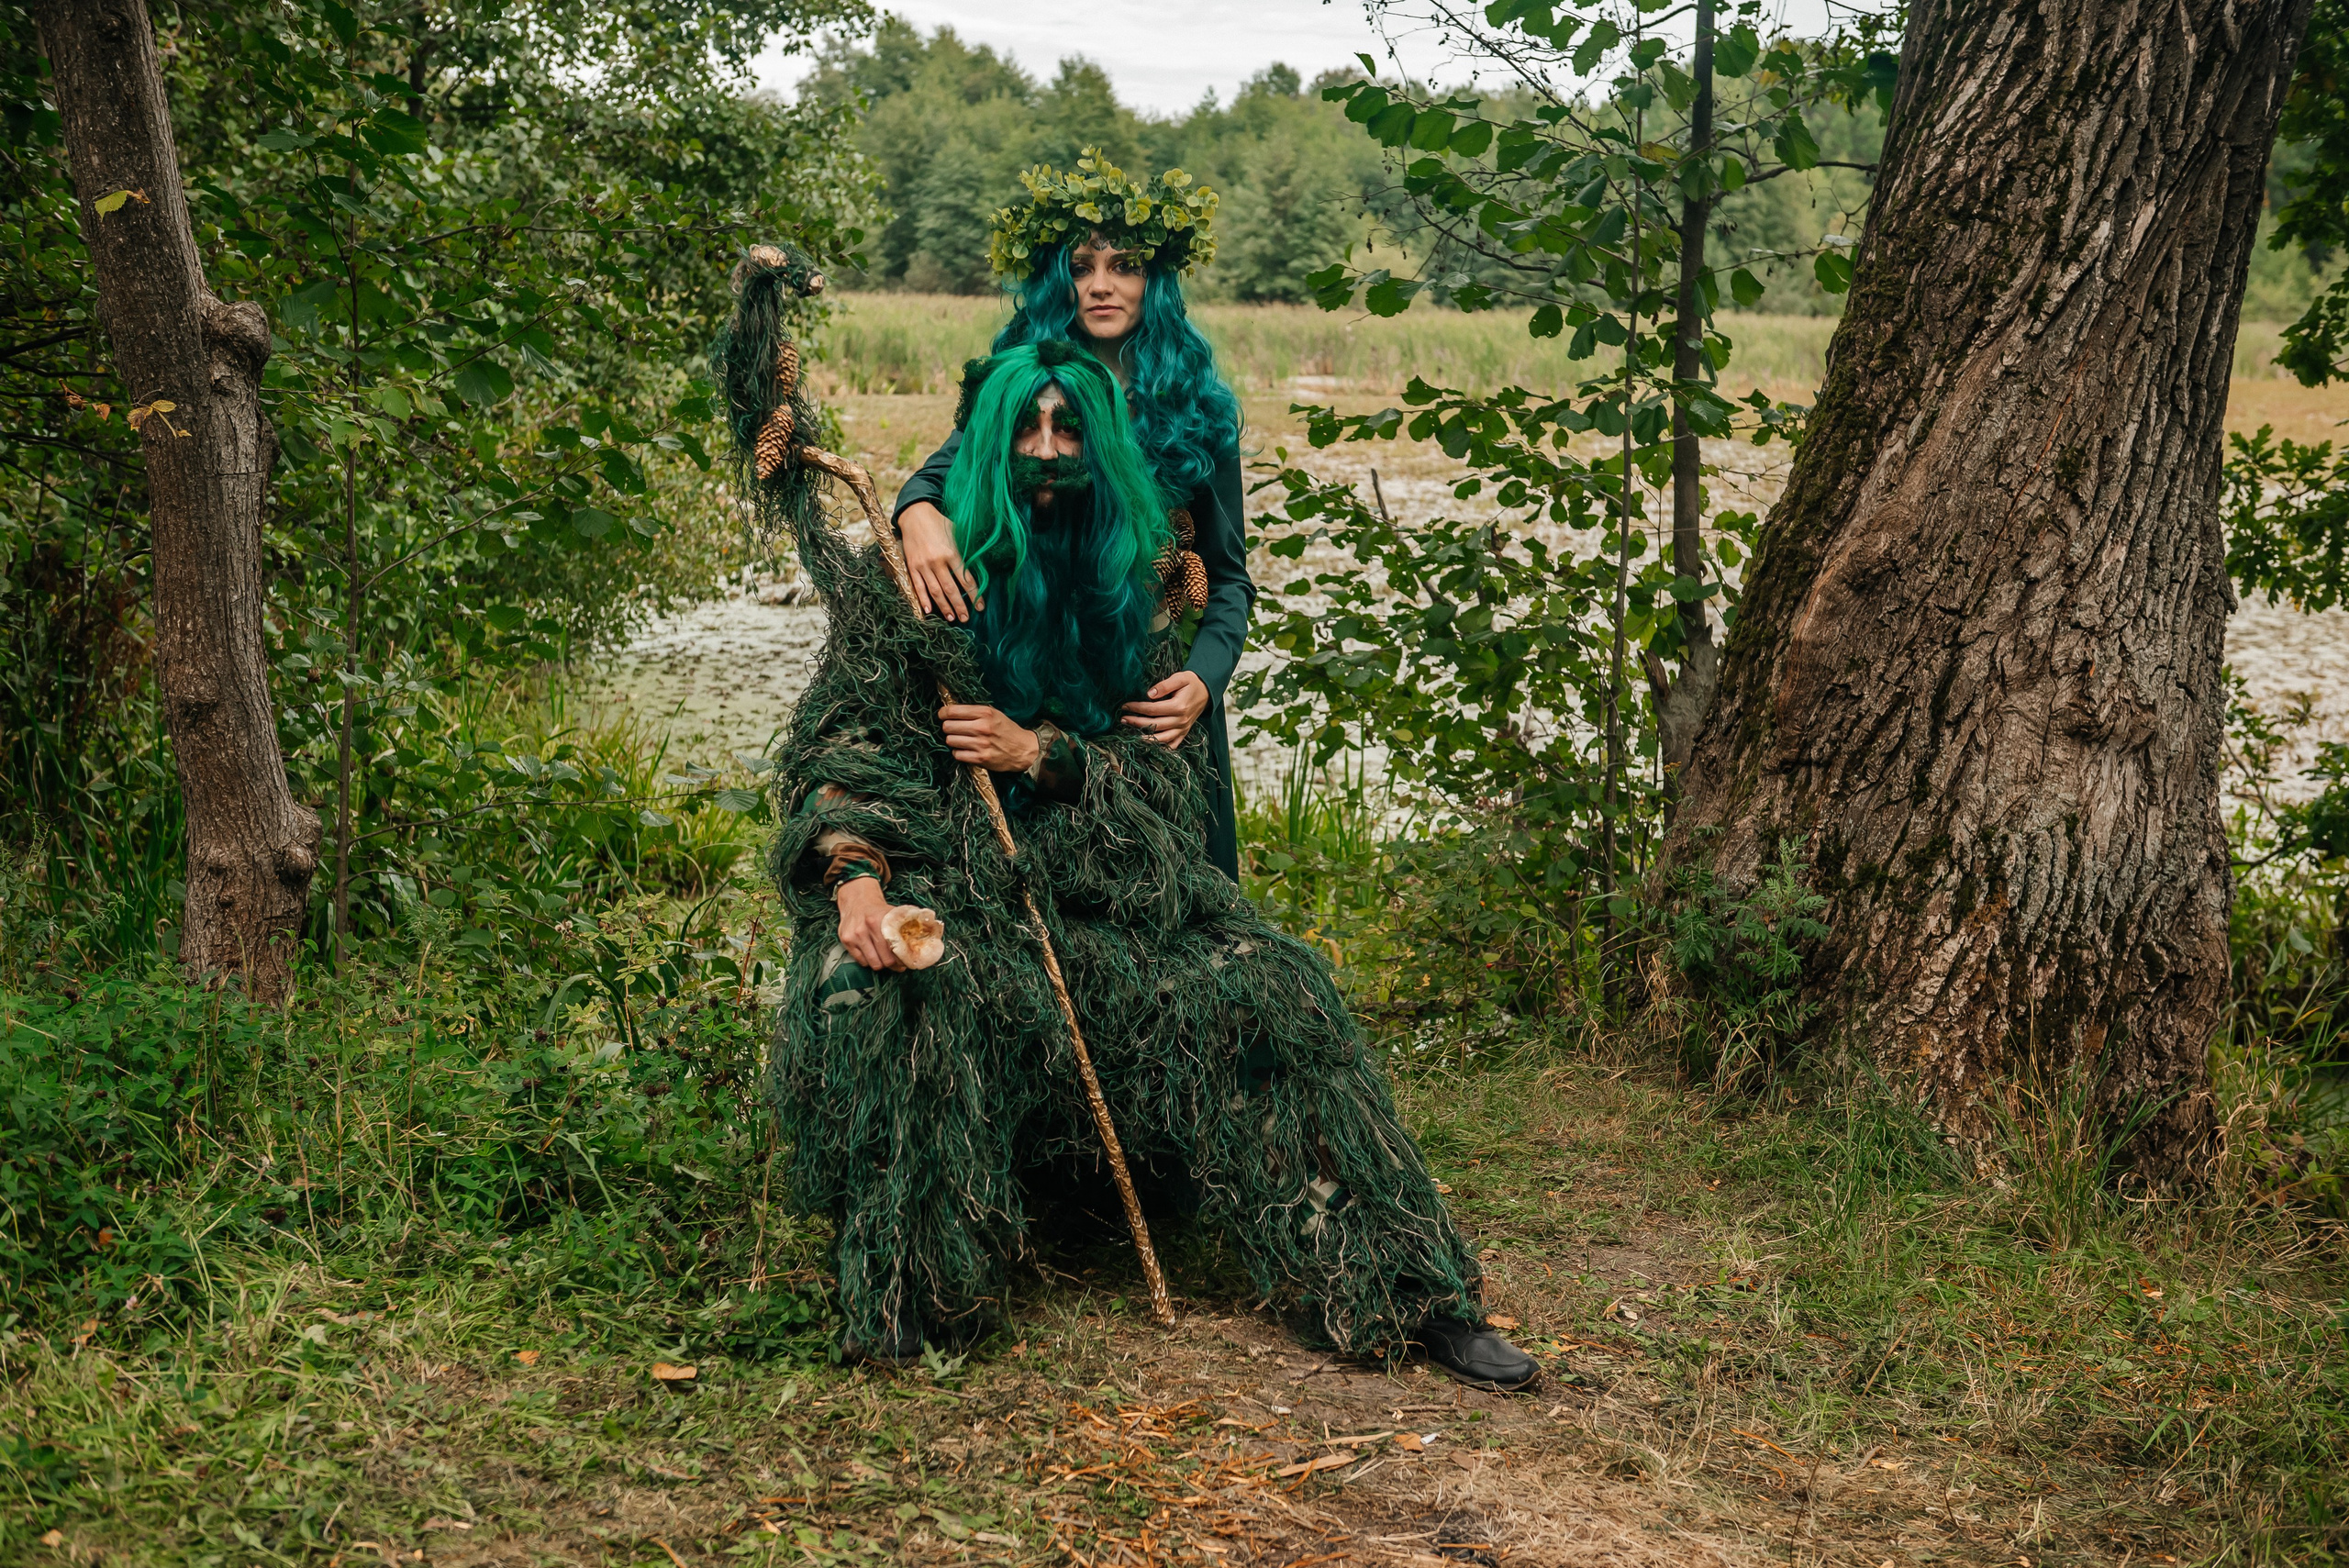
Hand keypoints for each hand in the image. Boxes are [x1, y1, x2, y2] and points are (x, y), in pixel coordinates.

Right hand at [834, 877, 906, 971]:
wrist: (857, 901)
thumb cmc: (878, 911)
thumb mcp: (893, 914)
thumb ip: (907, 926)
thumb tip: (924, 941)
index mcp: (880, 921)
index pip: (895, 950)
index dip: (902, 959)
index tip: (906, 962)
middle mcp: (866, 928)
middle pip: (884, 960)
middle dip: (893, 964)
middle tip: (897, 964)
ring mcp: (854, 935)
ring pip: (873, 963)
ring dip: (881, 964)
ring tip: (885, 959)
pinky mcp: (846, 941)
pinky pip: (861, 962)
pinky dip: (869, 961)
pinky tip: (873, 954)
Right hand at [899, 501, 980, 622]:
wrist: (915, 514)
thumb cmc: (940, 523)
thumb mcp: (957, 532)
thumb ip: (967, 549)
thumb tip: (981, 564)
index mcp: (952, 552)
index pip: (966, 579)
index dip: (974, 594)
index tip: (980, 607)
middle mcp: (938, 561)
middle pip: (951, 588)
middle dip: (960, 605)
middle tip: (966, 618)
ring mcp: (923, 565)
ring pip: (935, 590)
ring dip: (944, 606)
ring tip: (952, 618)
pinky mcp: (912, 566)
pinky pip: (918, 586)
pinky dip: (923, 599)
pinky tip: (928, 611)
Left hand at [939, 704, 1039, 770]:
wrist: (1023, 749)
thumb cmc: (1006, 729)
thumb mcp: (994, 713)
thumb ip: (974, 712)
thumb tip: (950, 711)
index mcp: (985, 713)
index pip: (952, 711)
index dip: (943, 713)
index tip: (943, 715)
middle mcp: (981, 727)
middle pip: (948, 726)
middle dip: (948, 727)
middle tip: (954, 729)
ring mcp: (981, 744)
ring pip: (950, 740)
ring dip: (953, 740)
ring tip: (962, 740)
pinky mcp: (981, 758)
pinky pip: (957, 754)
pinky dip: (959, 752)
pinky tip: (966, 750)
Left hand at [1122, 671, 1208, 747]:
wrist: (1207, 691)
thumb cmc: (1191, 683)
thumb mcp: (1180, 678)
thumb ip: (1164, 685)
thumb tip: (1149, 694)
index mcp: (1179, 706)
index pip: (1153, 709)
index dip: (1137, 708)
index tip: (1125, 705)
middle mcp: (1181, 720)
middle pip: (1154, 724)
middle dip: (1136, 722)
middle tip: (1123, 719)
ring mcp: (1183, 729)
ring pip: (1162, 738)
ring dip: (1145, 738)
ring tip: (1131, 735)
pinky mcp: (1184, 733)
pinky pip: (1172, 745)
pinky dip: (1161, 748)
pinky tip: (1149, 747)